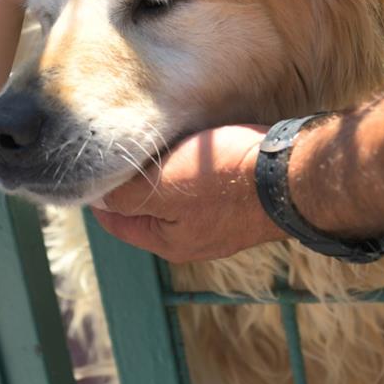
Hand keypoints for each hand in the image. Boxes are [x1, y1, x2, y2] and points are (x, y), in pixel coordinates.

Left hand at [91, 124, 286, 262]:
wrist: (295, 175)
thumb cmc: (225, 180)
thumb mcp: (161, 186)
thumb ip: (124, 195)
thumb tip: (97, 197)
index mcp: (168, 242)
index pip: (116, 221)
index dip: (97, 193)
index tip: (87, 165)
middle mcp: (193, 239)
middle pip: (145, 209)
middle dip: (131, 181)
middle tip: (120, 146)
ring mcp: (221, 223)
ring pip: (174, 196)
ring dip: (162, 172)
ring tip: (152, 140)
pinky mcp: (242, 201)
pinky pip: (203, 186)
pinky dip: (191, 168)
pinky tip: (191, 145)